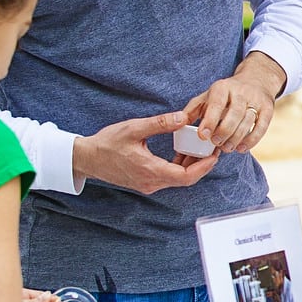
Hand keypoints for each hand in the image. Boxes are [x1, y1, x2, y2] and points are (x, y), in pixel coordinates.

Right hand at [73, 110, 220, 193]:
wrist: (87, 158)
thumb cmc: (107, 143)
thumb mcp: (134, 128)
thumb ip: (160, 124)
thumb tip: (183, 117)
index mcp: (150, 171)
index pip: (185, 176)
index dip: (203, 167)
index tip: (214, 155)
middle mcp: (151, 182)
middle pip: (185, 179)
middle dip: (201, 165)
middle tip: (212, 149)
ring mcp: (148, 184)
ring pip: (177, 179)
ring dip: (190, 166)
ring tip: (200, 148)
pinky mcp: (145, 182)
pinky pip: (168, 177)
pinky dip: (178, 166)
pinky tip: (182, 152)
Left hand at [183, 53, 282, 154]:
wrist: (256, 80)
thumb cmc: (225, 94)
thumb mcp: (207, 97)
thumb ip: (192, 110)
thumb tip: (178, 123)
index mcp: (222, 87)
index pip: (217, 104)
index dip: (210, 121)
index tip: (203, 136)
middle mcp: (241, 91)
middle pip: (234, 115)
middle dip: (224, 132)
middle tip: (216, 144)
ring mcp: (256, 100)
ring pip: (247, 122)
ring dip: (236, 139)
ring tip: (227, 148)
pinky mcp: (268, 109)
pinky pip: (261, 127)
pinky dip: (252, 140)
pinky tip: (242, 148)